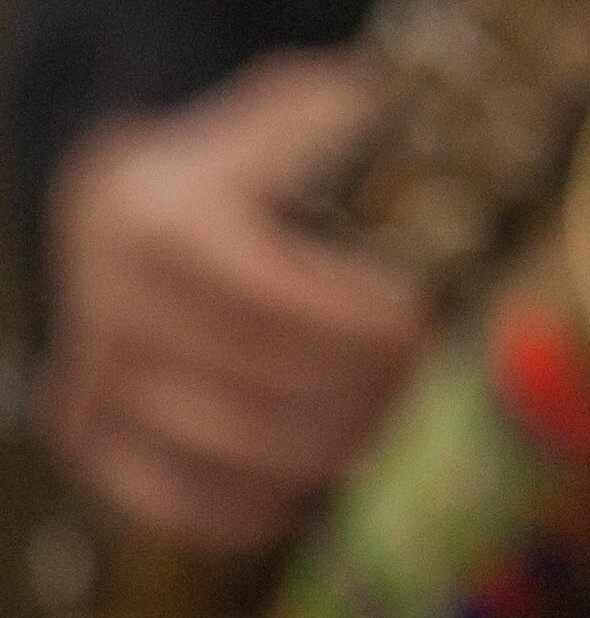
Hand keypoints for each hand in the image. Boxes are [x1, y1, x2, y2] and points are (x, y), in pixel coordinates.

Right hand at [38, 53, 429, 551]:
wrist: (120, 204)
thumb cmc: (243, 161)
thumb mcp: (293, 112)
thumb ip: (358, 127)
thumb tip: (470, 139)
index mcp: (167, 225)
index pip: (276, 301)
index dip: (359, 329)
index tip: (426, 332)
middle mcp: (117, 310)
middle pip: (261, 388)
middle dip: (360, 401)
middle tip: (430, 395)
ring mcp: (95, 381)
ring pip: (227, 455)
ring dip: (323, 457)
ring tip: (393, 435)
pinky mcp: (92, 438)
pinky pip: (178, 500)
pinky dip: (257, 505)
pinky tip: (321, 484)